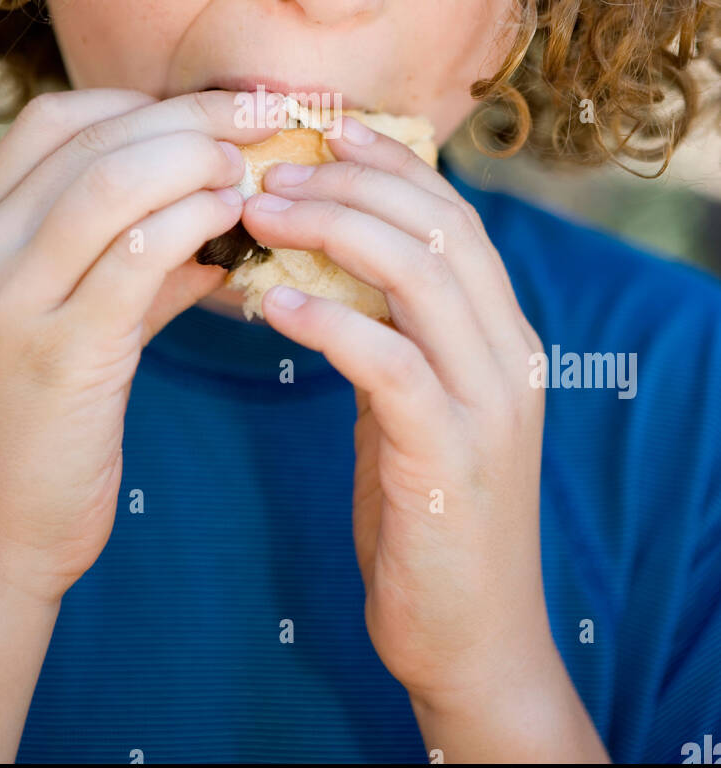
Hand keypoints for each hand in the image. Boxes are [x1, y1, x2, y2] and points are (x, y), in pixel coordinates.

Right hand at [0, 88, 282, 607]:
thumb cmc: (37, 422)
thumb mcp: (68, 322)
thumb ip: (132, 265)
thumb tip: (216, 218)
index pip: (57, 119)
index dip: (146, 102)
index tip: (215, 112)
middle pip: (96, 136)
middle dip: (194, 115)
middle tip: (266, 119)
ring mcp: (9, 300)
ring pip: (115, 179)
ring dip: (198, 159)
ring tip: (250, 170)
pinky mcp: (58, 353)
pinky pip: (138, 256)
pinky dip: (195, 222)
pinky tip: (233, 224)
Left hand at [240, 118, 551, 712]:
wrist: (469, 637)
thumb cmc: (424, 511)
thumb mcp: (412, 405)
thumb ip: (388, 332)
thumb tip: (315, 260)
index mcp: (503, 332)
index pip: (453, 213)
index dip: (388, 162)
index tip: (320, 130)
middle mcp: (509, 353)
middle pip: (438, 225)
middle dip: (350, 183)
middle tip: (268, 169)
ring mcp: (488, 402)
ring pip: (420, 274)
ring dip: (331, 231)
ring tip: (258, 214)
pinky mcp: (451, 455)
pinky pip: (387, 362)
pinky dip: (328, 320)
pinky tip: (270, 304)